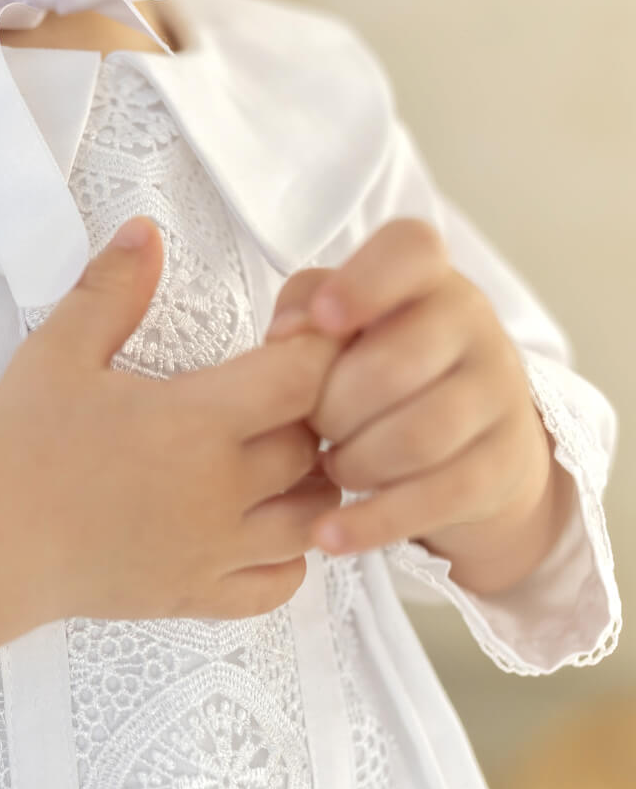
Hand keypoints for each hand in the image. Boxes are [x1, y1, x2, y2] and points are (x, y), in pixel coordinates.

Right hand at [0, 217, 343, 622]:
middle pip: (320, 444)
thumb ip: (111, 290)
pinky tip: (260, 527)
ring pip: (317, 517)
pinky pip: (281, 583)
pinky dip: (289, 556)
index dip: (318, 350)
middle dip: (314, 413)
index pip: (305, 376)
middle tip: (279, 395)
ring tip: (277, 460)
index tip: (292, 341)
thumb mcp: (57, 352)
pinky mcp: (199, 596)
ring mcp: (214, 551)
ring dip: (313, 483)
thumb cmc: (19, 447)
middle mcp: (218, 490)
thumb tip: (146, 232)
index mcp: (193, 422)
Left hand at [265, 218, 560, 576]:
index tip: (324, 319)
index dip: (364, 282)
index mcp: (426, 277)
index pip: (410, 252)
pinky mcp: (502, 464)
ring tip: (332, 465)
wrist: (468, 443)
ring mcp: (498, 394)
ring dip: (353, 462)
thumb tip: (286, 335)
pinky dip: (373, 522)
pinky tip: (330, 536)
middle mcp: (473, 324)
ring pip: (417, 436)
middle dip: (332, 408)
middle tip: (313, 426)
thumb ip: (305, 307)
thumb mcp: (339, 328)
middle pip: (393, 365)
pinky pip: (434, 498)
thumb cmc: (374, 368)